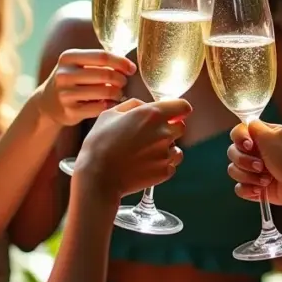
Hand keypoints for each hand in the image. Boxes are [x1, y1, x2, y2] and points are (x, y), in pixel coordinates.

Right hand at [34, 49, 136, 125]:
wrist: (47, 103)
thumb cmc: (71, 80)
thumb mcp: (77, 64)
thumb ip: (98, 61)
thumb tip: (128, 65)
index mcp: (68, 57)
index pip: (102, 56)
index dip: (121, 62)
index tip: (131, 69)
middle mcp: (64, 74)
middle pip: (105, 75)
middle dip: (120, 79)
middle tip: (123, 83)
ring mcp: (65, 94)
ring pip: (104, 92)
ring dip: (117, 93)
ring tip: (118, 94)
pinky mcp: (69, 112)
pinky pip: (99, 108)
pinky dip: (109, 105)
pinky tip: (109, 104)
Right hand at [75, 98, 190, 200]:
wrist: (98, 176)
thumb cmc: (100, 143)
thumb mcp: (110, 114)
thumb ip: (133, 105)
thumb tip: (145, 106)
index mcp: (152, 114)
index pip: (183, 106)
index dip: (178, 109)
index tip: (172, 113)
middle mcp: (164, 132)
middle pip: (181, 127)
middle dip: (169, 128)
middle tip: (150, 135)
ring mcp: (166, 153)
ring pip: (176, 147)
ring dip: (166, 148)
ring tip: (144, 153)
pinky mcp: (165, 171)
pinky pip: (171, 164)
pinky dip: (161, 164)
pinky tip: (144, 164)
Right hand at [227, 120, 281, 206]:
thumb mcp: (273, 135)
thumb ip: (255, 127)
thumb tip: (246, 122)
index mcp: (264, 137)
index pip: (239, 132)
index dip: (240, 139)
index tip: (249, 145)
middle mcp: (259, 152)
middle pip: (233, 152)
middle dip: (244, 160)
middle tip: (261, 165)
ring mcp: (258, 171)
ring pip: (234, 170)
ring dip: (248, 175)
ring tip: (266, 180)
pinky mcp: (258, 188)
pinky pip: (240, 188)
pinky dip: (247, 189)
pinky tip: (260, 190)